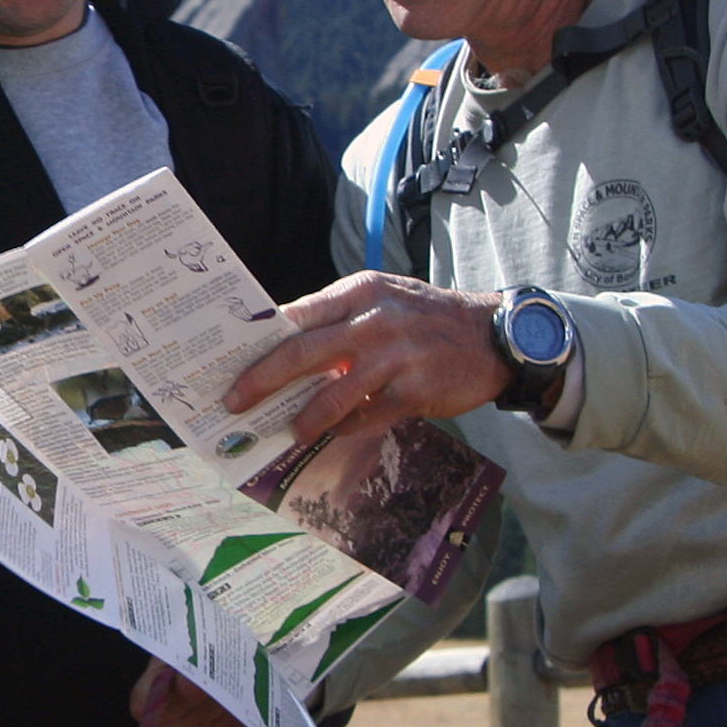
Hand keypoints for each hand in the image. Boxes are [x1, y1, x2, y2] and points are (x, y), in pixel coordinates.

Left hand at [223, 272, 509, 440]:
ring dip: (304, 417)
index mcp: (360, 292)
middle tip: (236, 401)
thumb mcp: (384, 299)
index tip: (230, 360)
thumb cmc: (428, 318)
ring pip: (332, 393)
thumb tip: (286, 346)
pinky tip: (332, 434)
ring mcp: (395, 356)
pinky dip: (344, 427)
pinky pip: (367, 415)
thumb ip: (340, 317)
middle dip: (261, 380)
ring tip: (289, 431)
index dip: (260, 341)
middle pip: (302, 352)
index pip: (297, 315)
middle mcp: (373, 320)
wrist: (495, 336)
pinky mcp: (414, 390)